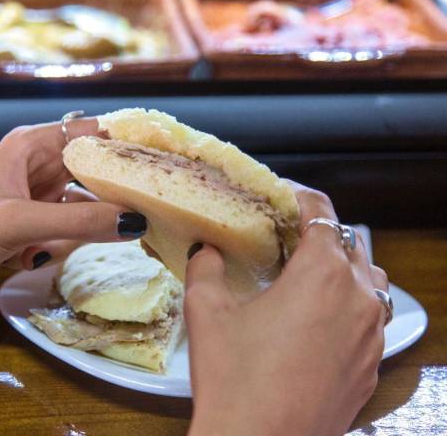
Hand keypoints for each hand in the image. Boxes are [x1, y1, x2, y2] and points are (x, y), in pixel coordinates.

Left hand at [0, 119, 145, 314]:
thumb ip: (78, 220)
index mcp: (29, 147)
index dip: (126, 145)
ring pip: (76, 207)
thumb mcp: (17, 222)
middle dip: (112, 193)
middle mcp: (32, 168)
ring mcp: (27, 200)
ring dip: (79, 228)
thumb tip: (135, 220)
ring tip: (81, 244)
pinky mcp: (20, 230)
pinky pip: (58, 232)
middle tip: (146, 215)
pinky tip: (31, 261)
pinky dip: (54, 247)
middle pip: (89, 172)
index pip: (91, 133)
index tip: (165, 164)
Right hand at [185, 184, 387, 435]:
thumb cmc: (235, 379)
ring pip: (369, 282)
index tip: (281, 197)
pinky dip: (349, 309)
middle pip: (349, 244)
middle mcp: (357, 298)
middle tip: (284, 241)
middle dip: (320, 235)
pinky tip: (315, 324)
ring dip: (342, 270)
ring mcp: (370, 336)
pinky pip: (369, 321)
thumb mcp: (207, 312)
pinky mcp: (371, 367)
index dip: (299, 197)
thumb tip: (207, 250)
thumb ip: (207, 267)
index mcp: (320, 274)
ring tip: (305, 280)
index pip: (321, 213)